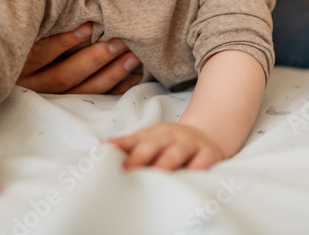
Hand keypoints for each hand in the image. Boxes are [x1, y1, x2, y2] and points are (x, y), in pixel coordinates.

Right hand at [16, 23, 142, 93]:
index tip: (89, 26)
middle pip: (65, 76)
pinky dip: (116, 89)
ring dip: (112, 74)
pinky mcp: (69, 105)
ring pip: (83, 91)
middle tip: (120, 41)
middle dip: (95, 59)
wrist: (14, 68)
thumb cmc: (24, 34)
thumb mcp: (24, 28)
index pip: (40, 54)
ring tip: (133, 56)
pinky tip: (134, 77)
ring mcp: (50, 98)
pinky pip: (95, 100)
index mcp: (19, 64)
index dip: (65, 41)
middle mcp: (33, 85)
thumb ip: (42, 18)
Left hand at [108, 123, 223, 170]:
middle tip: (128, 172)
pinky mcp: (208, 153)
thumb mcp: (149, 140)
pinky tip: (192, 174)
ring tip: (157, 173)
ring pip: (177, 152)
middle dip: (140, 157)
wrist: (205, 135)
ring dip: (167, 162)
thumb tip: (101, 149)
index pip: (134, 140)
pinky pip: (204, 159)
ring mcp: (189, 145)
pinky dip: (199, 166)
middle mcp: (170, 138)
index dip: (121, 148)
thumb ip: (127, 146)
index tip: (107, 158)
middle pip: (154, 145)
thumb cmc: (169, 143)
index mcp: (153, 135)